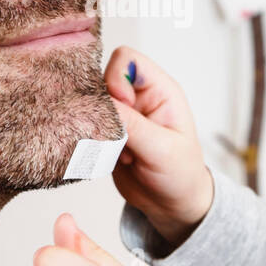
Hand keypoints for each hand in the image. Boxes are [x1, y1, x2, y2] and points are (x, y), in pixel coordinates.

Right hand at [104, 47, 213, 246]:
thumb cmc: (181, 174)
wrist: (173, 206)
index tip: (123, 108)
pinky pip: (85, 127)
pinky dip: (91, 143)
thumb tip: (102, 103)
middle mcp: (138, 98)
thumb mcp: (162, 150)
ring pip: (89, 104)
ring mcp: (121, 116)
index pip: (127, 59)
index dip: (116, 79)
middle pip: (101, 79)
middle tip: (119, 136)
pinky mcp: (106, 134)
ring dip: (98, 129)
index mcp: (160, 90)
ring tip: (121, 152)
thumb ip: (133, 125)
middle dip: (102, 107)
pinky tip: (113, 160)